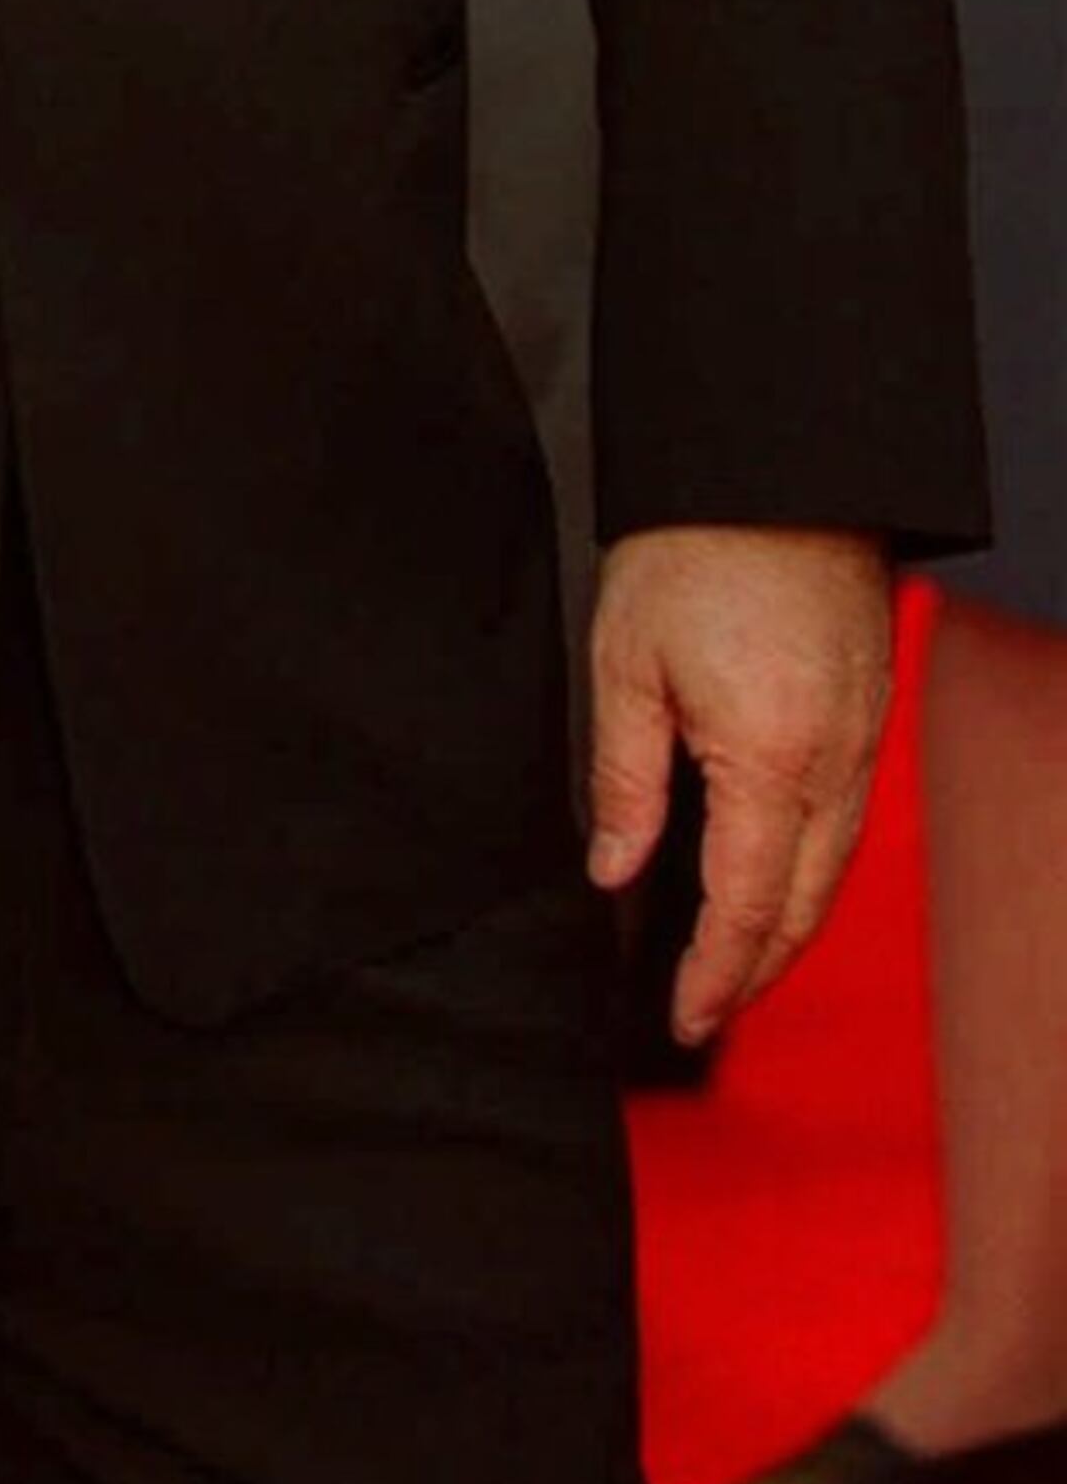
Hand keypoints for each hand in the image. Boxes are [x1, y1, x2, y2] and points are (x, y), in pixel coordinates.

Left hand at [584, 524, 890, 1046]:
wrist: (776, 467)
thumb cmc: (694, 551)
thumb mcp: (625, 666)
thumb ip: (622, 780)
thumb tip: (613, 868)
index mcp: (769, 760)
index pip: (745, 904)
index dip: (714, 972)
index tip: (682, 1015)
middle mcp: (834, 764)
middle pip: (803, 905)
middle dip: (754, 970)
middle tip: (704, 1010)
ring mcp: (865, 741)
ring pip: (833, 869)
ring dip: (788, 927)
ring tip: (733, 964)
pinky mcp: (871, 716)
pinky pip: (848, 821)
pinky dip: (812, 869)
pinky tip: (776, 879)